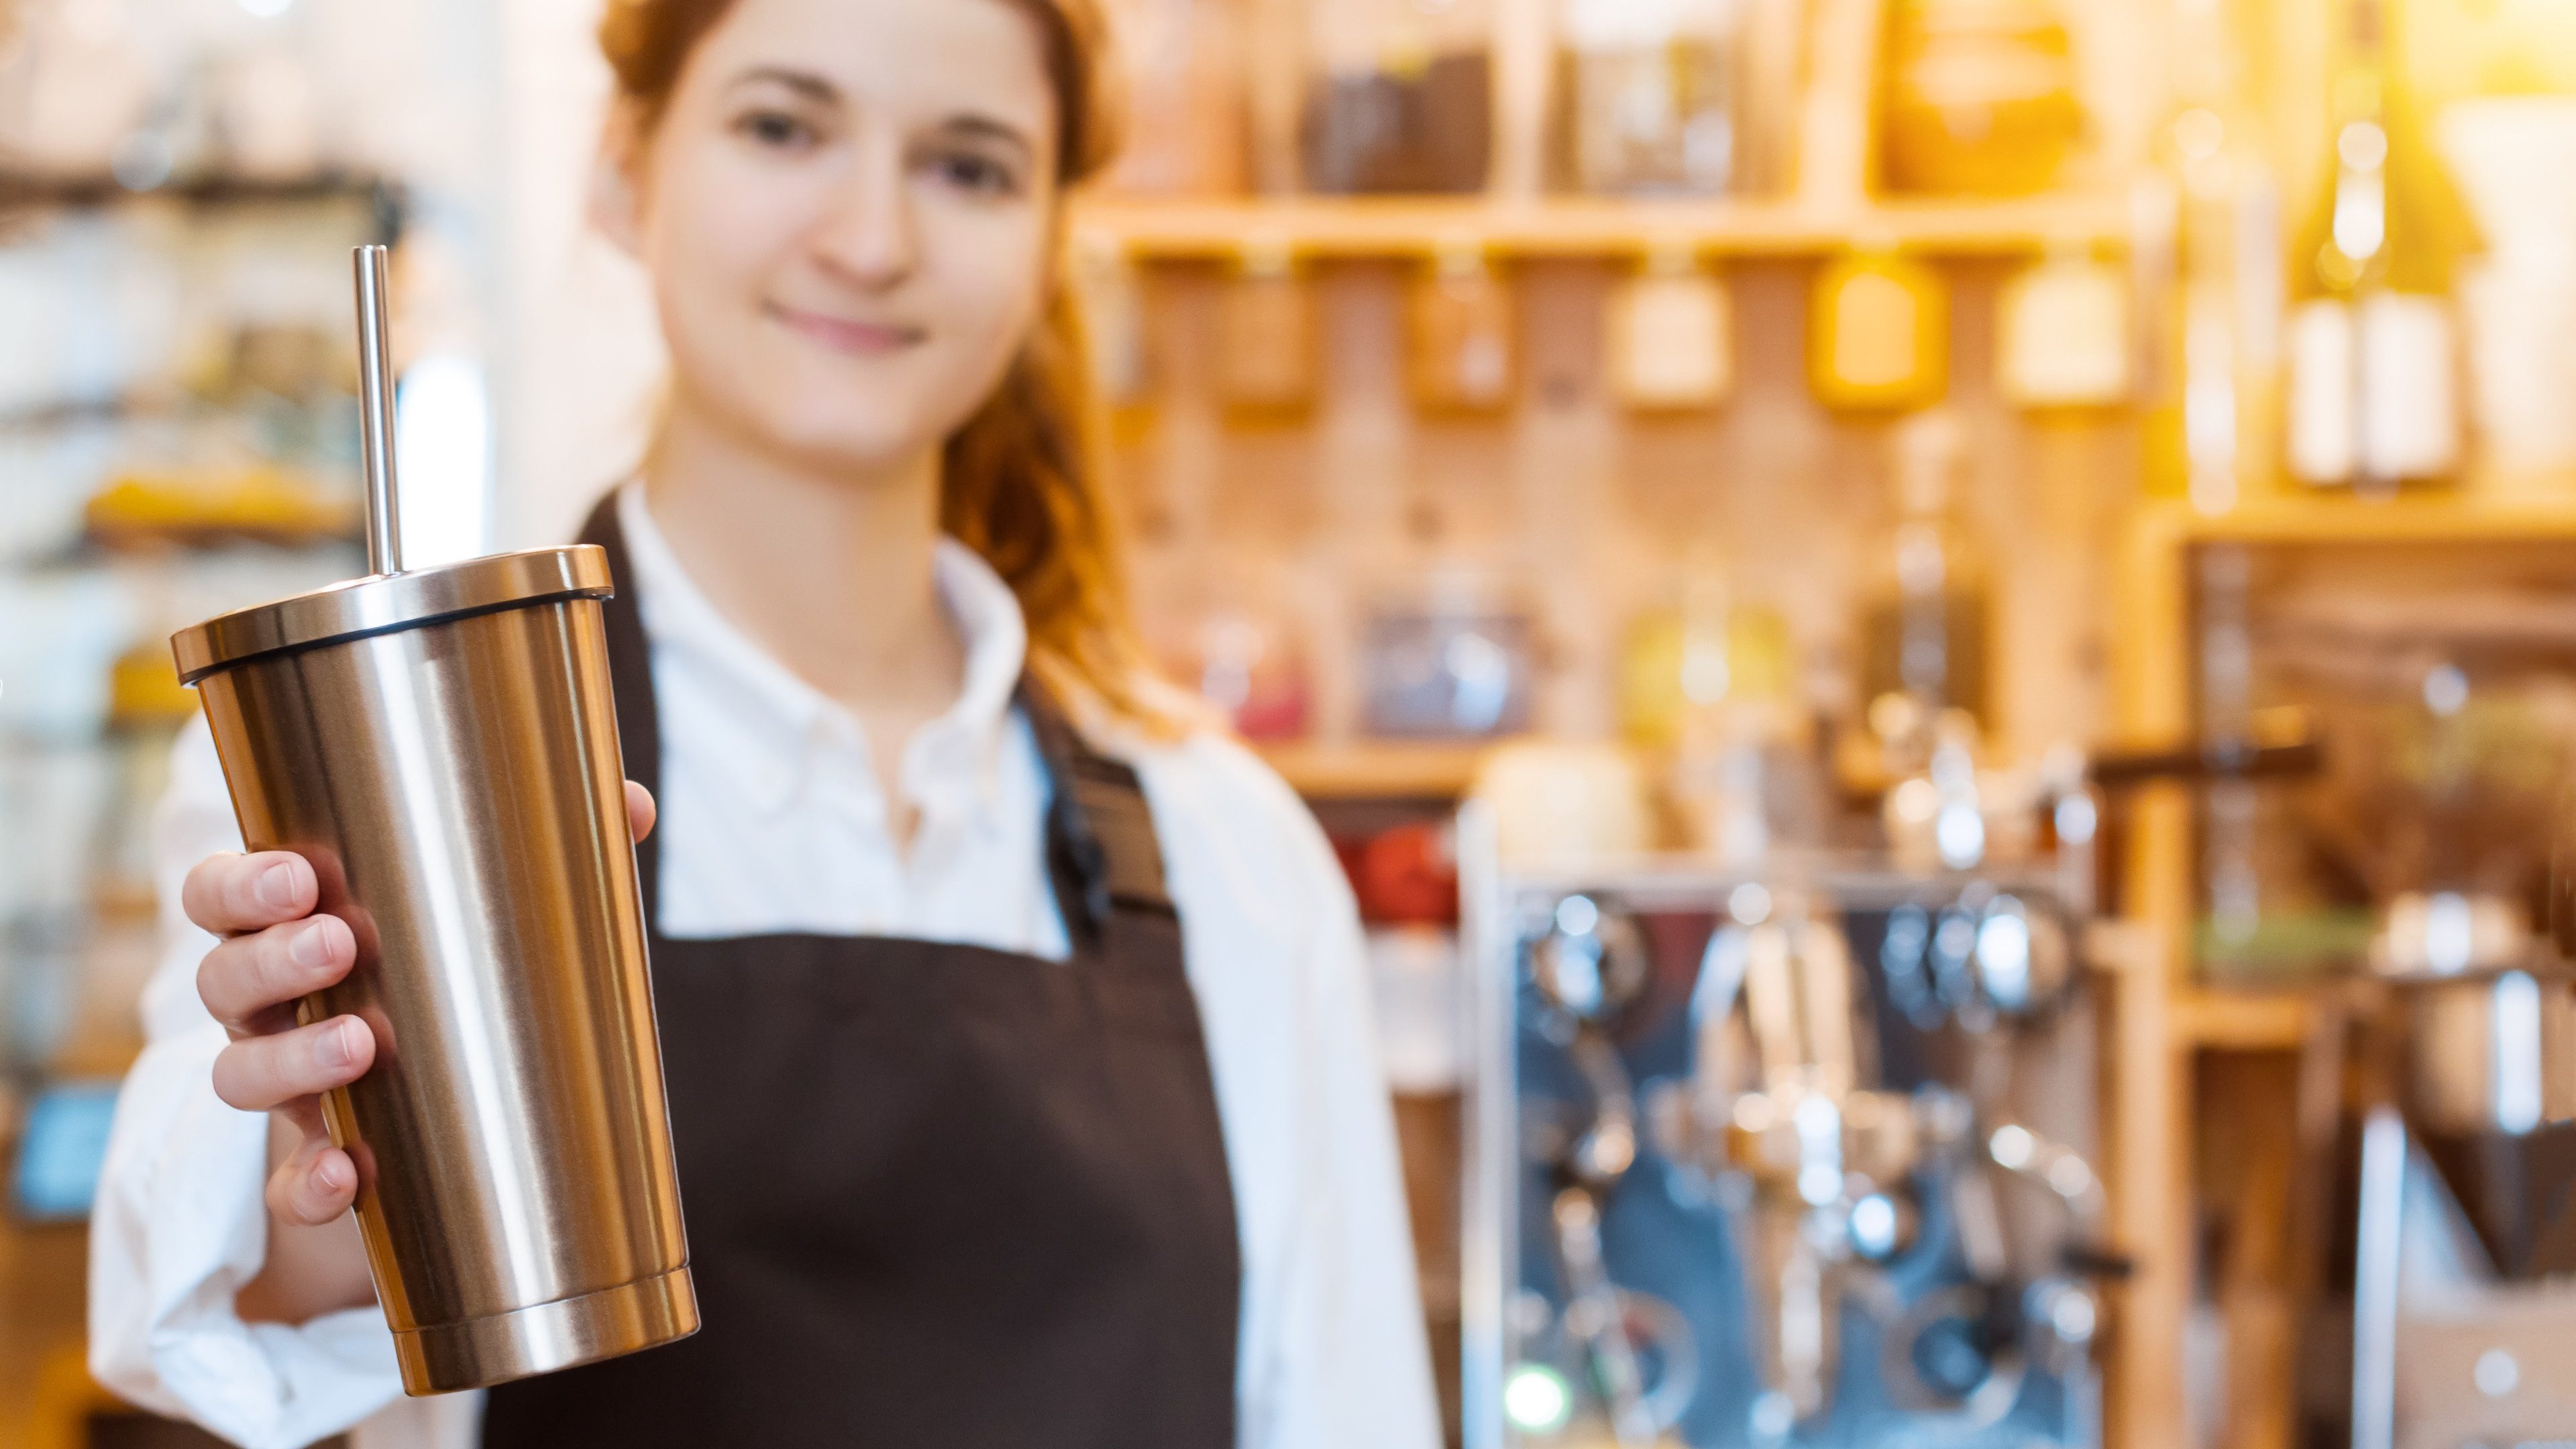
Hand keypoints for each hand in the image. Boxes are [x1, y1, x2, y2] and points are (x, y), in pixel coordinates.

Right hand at [191, 782, 655, 1227]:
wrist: (462, 1114)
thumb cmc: (461, 976)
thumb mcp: (501, 911)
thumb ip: (559, 851)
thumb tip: (632, 807)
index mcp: (297, 927)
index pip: (224, 895)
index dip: (240, 884)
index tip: (300, 874)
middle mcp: (275, 1005)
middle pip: (225, 977)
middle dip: (271, 957)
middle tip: (338, 940)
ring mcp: (289, 1088)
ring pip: (241, 1075)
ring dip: (289, 1060)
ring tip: (359, 1044)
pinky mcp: (316, 1164)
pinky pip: (285, 1188)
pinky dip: (305, 1186)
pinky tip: (345, 1176)